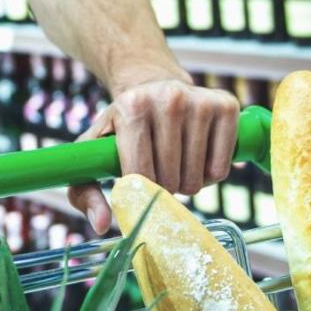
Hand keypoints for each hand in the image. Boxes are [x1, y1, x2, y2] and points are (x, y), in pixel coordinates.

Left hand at [67, 77, 241, 233]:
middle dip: (164, 188)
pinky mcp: (226, 106)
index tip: (137, 183)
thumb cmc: (121, 126)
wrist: (153, 85)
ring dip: (187, 183)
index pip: (141, 174)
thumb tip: (100, 225)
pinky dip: (209, 176)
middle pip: (171, 179)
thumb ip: (84, 191)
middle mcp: (168, 98)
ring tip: (176, 166)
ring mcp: (200, 101)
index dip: (141, 191)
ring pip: (198, 178)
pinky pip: (220, 169)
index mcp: (131, 106)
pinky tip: (197, 159)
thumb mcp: (94, 152)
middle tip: (159, 173)